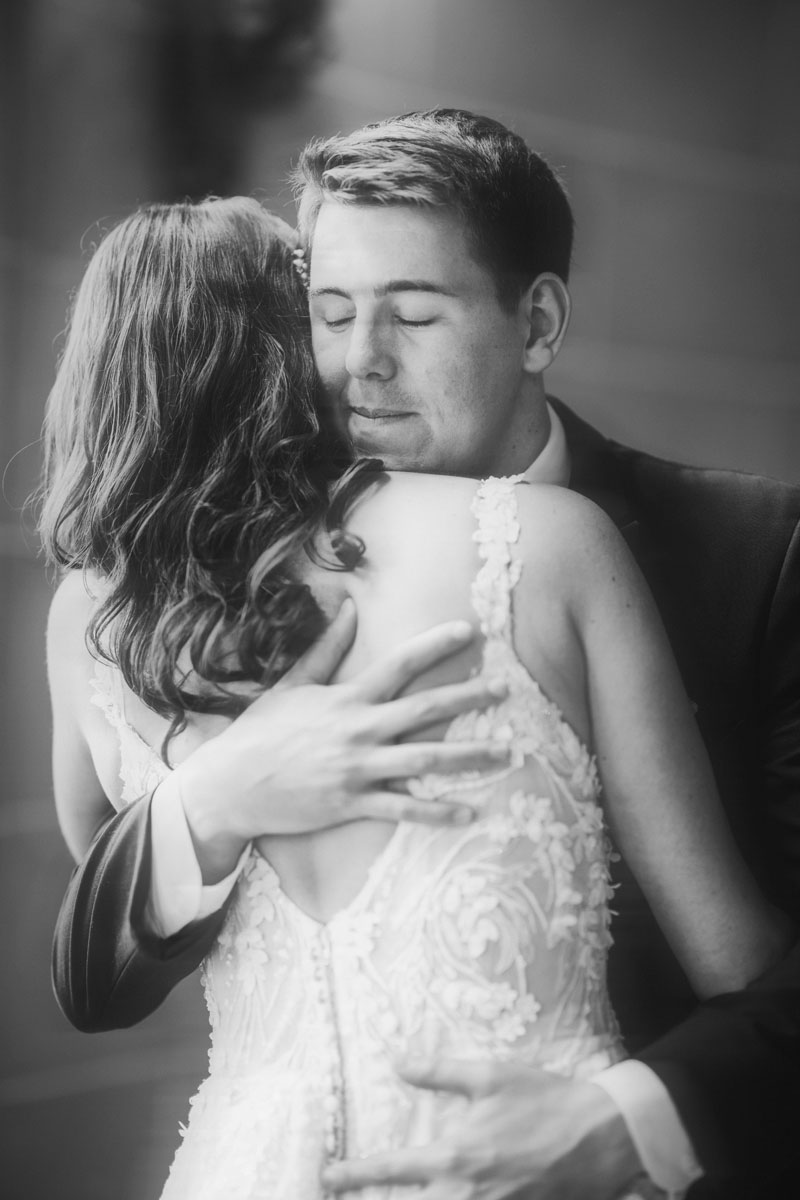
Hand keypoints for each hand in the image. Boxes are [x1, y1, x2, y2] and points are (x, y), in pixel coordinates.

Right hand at [177, 600, 508, 876]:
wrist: (231, 785)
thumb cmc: (260, 732)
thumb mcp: (292, 684)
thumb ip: (326, 648)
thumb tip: (351, 609)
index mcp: (347, 698)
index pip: (400, 663)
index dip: (435, 644)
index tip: (469, 630)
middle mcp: (359, 731)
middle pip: (426, 709)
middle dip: (470, 697)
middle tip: (507, 689)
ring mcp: (359, 769)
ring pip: (426, 760)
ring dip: (471, 755)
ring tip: (509, 751)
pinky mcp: (353, 804)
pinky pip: (404, 808)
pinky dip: (438, 812)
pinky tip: (470, 812)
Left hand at [322, 1056, 645, 1199]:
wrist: (602, 1136)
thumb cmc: (545, 1099)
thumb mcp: (491, 1076)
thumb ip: (440, 1073)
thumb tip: (398, 1062)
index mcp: (456, 1155)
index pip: (391, 1169)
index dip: (353, 1176)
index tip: (327, 1177)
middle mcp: (466, 1194)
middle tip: (346, 1197)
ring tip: (391, 1199)